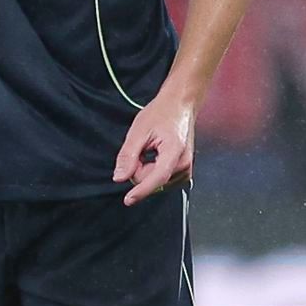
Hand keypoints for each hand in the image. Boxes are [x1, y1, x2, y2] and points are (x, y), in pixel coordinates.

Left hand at [113, 91, 196, 205]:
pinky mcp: (184, 170)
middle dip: (139, 168)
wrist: (180, 105)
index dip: (141, 190)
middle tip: (141, 148)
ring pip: (155, 181)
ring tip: (151, 149)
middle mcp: (184, 164)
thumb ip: (128, 155)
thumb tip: (120, 177)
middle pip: (151, 180)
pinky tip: (156, 154)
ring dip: (146, 169)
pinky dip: (153, 169)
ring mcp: (186, 168)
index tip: (128, 200)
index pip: (156, 178)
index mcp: (175, 153)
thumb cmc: (162, 113)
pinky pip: (161, 178)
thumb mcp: (139, 130)